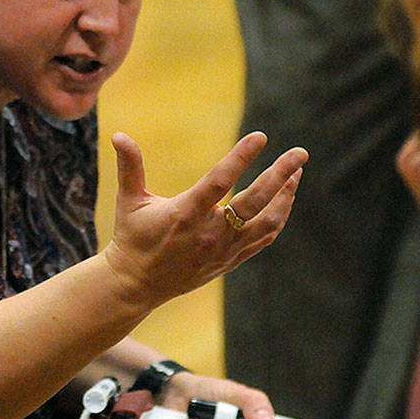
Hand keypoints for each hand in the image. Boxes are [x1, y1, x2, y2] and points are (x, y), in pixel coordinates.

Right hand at [102, 131, 306, 305]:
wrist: (137, 285)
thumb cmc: (133, 237)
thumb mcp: (128, 201)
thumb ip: (129, 166)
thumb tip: (118, 134)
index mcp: (185, 214)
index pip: (220, 180)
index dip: (241, 157)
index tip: (261, 137)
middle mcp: (209, 233)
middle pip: (254, 201)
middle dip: (280, 174)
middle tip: (300, 152)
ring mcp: (223, 249)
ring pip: (267, 221)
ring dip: (286, 196)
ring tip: (296, 173)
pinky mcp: (230, 260)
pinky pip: (264, 237)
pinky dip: (279, 217)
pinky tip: (285, 198)